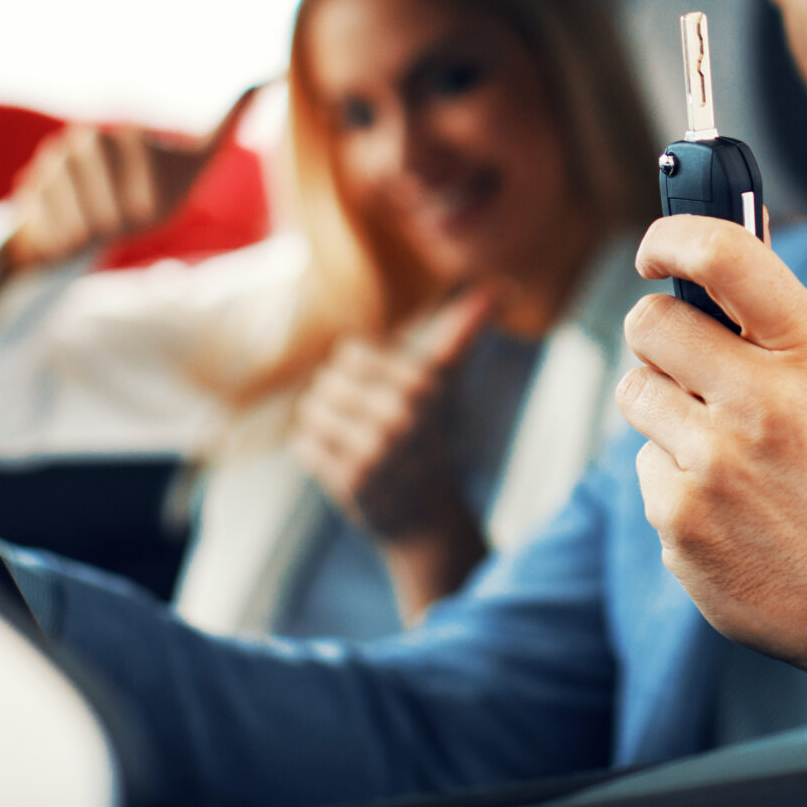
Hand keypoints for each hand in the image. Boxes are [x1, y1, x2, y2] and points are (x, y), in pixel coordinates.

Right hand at [0, 86, 258, 275]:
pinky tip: (66, 240)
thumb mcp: (195, 164)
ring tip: (95, 232)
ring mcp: (49, 166)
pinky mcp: (27, 194)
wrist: (100, 229)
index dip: (139, 193)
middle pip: (96, 184)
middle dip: (111, 214)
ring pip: (65, 203)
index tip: (146, 212)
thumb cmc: (151, 196)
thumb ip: (226, 124)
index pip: (130, 157)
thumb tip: (271, 76)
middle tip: (120, 226)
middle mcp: (81, 143)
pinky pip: (37, 219)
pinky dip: (56, 236)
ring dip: (84, 228)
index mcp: (121, 137)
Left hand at [290, 289, 495, 620]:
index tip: (382, 394)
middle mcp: (400, 414)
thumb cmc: (433, 438)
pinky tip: (342, 464)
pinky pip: (305, 446)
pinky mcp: (350, 481)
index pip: (352, 352)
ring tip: (353, 442)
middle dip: (341, 400)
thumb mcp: (449, 383)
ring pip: (312, 410)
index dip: (361, 373)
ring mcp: (375, 450)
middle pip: (328, 380)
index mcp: (422, 383)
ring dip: (325, 426)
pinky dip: (316, 453)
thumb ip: (464, 332)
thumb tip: (502, 286)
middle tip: (367, 423)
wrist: (428, 520)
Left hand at [618, 215, 806, 703]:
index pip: (725, 255)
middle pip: (650, 322)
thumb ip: (774, 314)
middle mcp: (763, 402)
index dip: (671, 235)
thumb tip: (722, 235)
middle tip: (686, 361)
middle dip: (659, 336)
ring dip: (664, 410)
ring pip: (636, 392)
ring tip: (720, 445)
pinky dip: (674, 479)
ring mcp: (715, 465)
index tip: (653, 250)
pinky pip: (643, 466)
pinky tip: (724, 504)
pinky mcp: (679, 519)